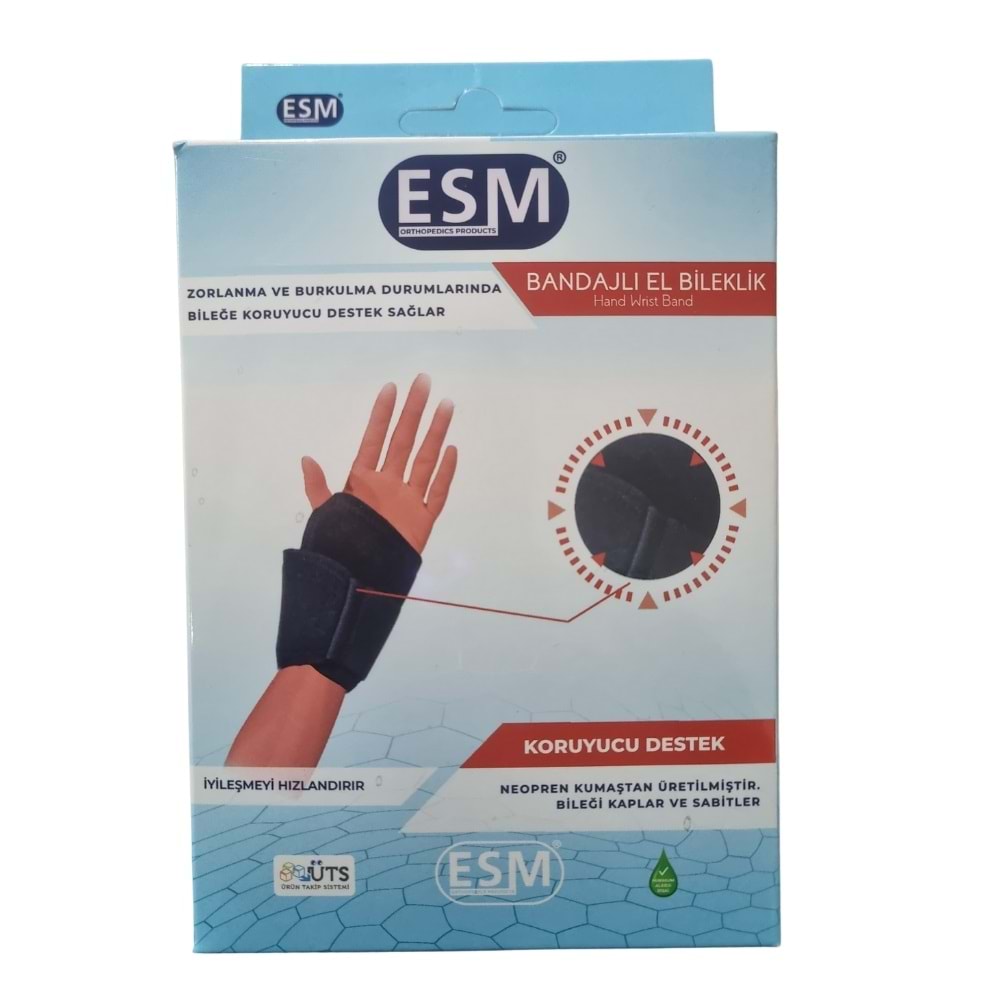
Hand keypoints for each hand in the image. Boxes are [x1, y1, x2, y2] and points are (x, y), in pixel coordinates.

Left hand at [300, 374, 457, 553]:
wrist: (359, 581)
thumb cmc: (341, 548)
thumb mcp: (326, 516)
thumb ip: (318, 488)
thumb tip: (306, 459)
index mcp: (364, 481)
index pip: (375, 439)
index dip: (382, 414)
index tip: (391, 388)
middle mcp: (389, 484)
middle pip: (404, 441)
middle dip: (413, 411)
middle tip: (423, 382)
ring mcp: (408, 500)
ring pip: (426, 460)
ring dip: (435, 433)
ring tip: (445, 406)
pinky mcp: (422, 521)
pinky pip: (437, 493)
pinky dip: (445, 473)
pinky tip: (451, 451)